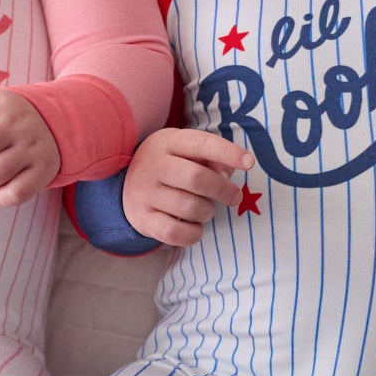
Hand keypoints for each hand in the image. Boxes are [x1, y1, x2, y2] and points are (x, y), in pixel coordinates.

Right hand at [123, 128, 254, 245]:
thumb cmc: (171, 165)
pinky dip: (193, 233)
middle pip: (197, 179)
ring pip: (189, 208)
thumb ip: (213, 160)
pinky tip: (194, 226)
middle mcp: (153, 165)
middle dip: (223, 190)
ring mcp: (144, 193)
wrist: (126, 183)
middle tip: (234, 197)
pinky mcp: (142, 219)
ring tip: (206, 209)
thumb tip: (227, 176)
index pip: (201, 143)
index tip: (249, 163)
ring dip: (208, 212)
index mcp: (169, 142)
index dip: (228, 152)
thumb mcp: (188, 152)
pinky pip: (175, 233)